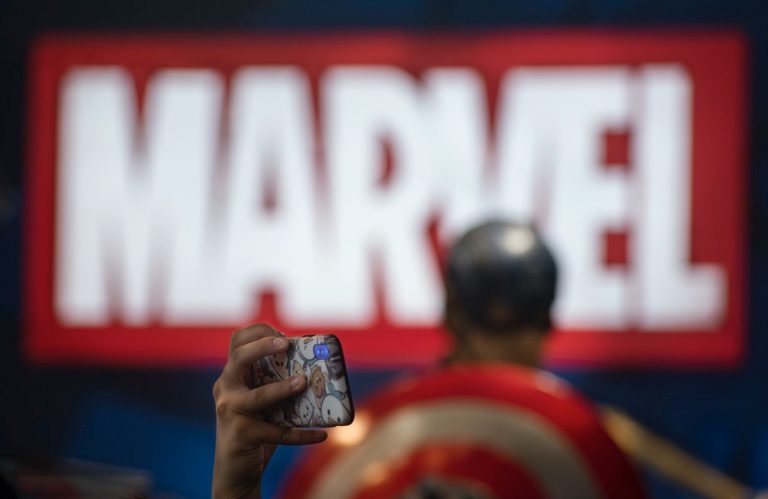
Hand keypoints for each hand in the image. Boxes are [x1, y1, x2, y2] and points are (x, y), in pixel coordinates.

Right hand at [212, 324, 326, 498]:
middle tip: (287, 344)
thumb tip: (316, 368)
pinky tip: (321, 435)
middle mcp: (226, 389)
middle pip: (239, 358)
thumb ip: (276, 382)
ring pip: (259, 396)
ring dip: (283, 389)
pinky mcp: (242, 434)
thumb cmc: (255, 428)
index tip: (283, 336)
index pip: (238, 342)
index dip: (259, 333)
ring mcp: (231, 411)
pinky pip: (277, 432)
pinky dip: (301, 434)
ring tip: (304, 383)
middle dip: (263, 347)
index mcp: (232, 375)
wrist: (234, 470)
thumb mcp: (262, 401)